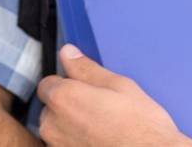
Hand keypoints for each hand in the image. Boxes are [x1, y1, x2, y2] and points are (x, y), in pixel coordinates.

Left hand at [36, 44, 191, 146]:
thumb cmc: (142, 129)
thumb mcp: (119, 86)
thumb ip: (86, 68)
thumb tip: (69, 54)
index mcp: (63, 98)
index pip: (48, 83)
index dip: (67, 84)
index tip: (83, 89)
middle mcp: (53, 125)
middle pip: (51, 108)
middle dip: (69, 106)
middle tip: (98, 109)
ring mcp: (58, 146)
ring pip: (57, 129)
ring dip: (72, 126)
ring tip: (102, 127)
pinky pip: (65, 145)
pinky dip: (77, 142)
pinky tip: (99, 140)